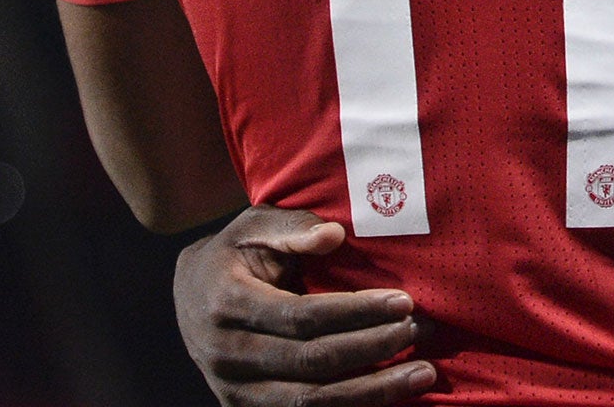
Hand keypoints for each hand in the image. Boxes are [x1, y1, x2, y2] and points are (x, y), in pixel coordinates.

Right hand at [174, 205, 436, 406]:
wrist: (191, 295)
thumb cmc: (236, 252)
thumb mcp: (255, 225)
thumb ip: (293, 228)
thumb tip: (334, 236)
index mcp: (229, 305)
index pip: (302, 317)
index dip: (356, 312)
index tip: (404, 302)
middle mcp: (228, 355)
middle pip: (312, 363)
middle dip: (373, 349)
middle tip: (421, 332)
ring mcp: (235, 390)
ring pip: (310, 402)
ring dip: (372, 392)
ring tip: (423, 374)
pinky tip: (390, 397)